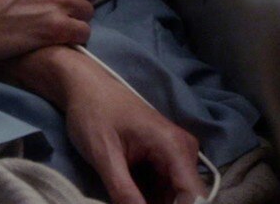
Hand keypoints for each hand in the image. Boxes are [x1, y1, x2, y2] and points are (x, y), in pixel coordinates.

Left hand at [58, 58, 205, 203]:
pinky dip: (147, 198)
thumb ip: (123, 191)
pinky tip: (127, 195)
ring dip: (152, 203)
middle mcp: (182, 151)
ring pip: (173, 197)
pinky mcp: (164, 160)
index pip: (194, 195)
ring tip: (123, 195)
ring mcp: (175, 155)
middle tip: (125, 201)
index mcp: (173, 146)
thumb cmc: (93, 112)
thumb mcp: (103, 154)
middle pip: (184, 198)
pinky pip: (164, 189)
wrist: (85, 87)